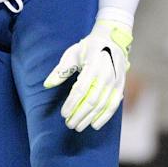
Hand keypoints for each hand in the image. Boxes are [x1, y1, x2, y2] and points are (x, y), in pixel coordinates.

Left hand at [43, 17, 132, 131]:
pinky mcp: (121, 87)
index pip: (81, 90)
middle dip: (79, 115)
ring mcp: (115, 82)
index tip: (63, 114)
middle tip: (68, 124)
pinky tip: (94, 124)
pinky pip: (113, 105)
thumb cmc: (88, 48)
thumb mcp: (72, 54)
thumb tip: (46, 84)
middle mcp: (106, 75)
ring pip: (102, 105)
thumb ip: (61, 70)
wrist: (112, 40)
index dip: (72, 104)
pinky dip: (104, 117)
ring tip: (78, 126)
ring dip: (89, 118)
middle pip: (91, 101)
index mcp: (93, 66)